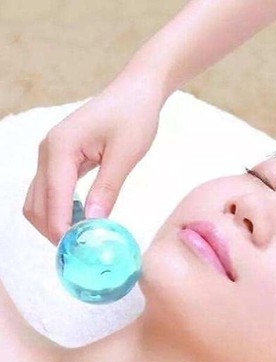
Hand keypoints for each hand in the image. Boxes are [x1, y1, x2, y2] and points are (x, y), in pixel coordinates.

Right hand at [23, 76, 163, 245]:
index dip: (62, 230)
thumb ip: (107, 189)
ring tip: (85, 240)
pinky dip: (62, 210)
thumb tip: (93, 224)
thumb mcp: (125, 156)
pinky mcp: (59, 158)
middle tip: (83, 253)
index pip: (53, 200)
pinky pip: (51, 192)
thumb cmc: (134, 118)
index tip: (80, 253)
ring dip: (56, 223)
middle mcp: (47, 152)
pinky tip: (85, 220)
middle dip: (55, 232)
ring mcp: (50, 155)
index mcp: (60, 149)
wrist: (136, 92)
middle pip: (37, 205)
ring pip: (39, 200)